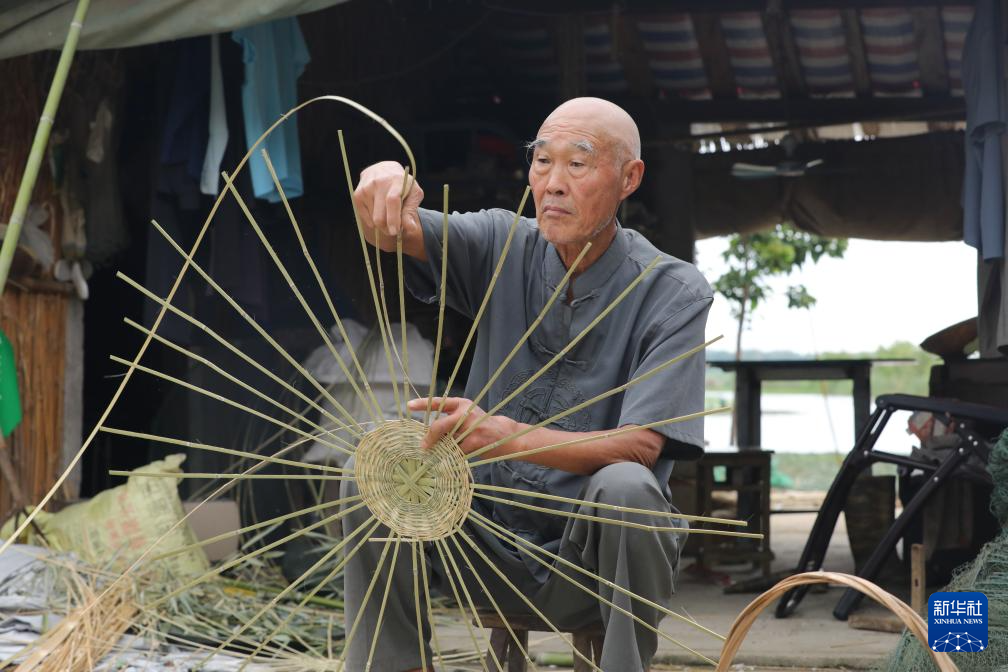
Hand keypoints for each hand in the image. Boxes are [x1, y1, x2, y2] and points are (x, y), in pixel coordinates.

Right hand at [352, 161, 424, 251]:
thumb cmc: (403, 185)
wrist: (384, 169)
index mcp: (396, 181)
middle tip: (394, 229)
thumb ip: (411, 211)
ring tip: (388, 216)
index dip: (393, 218)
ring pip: (373, 218)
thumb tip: (410, 228)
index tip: (395, 231)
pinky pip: (364, 217)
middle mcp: (378, 182)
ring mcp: (366, 188)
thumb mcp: (413, 194)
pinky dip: (372, 221)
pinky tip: (379, 212)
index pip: (392, 201)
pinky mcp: (357, 194)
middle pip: (380, 216)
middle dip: (388, 228)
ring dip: (381, 224)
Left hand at [406, 397, 521, 457]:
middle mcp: (465, 413)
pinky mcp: (475, 442)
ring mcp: (470, 428)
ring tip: (450, 451)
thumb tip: (429, 433)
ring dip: (444, 449)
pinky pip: (457, 452)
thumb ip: (451, 420)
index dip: (423, 404)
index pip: (438, 402)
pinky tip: (462, 455)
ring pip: (447, 442)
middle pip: (439, 426)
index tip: (409, 406)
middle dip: (429, 438)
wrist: (506, 434)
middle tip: (423, 447)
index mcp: (462, 404)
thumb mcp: (468, 416)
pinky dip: (455, 455)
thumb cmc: (482, 426)